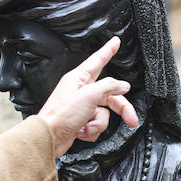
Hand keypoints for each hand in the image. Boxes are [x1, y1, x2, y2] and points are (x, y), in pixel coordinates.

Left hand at [37, 36, 138, 156]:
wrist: (49, 138)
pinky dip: (91, 131)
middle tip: (131, 118)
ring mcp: (81, 108)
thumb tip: (123, 85)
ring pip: (104, 113)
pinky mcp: (80, 122)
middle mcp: (81, 91)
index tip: (116, 42)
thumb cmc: (62, 115)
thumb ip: (109, 87)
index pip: (98, 60)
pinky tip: (81, 132)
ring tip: (86, 126)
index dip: (108, 51)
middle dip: (121, 108)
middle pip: (110, 95)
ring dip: (98, 123)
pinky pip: (95, 125)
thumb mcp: (89, 95)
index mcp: (80, 78)